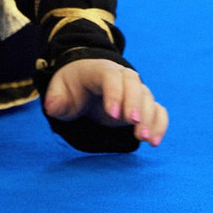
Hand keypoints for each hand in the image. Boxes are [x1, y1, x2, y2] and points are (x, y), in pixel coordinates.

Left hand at [42, 58, 167, 146]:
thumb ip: (56, 100)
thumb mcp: (59, 91)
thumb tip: (53, 106)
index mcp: (99, 70)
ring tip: (145, 139)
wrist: (86, 82)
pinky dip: (160, 124)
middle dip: (135, 103)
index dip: (114, 93)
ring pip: (147, 97)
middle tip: (134, 123)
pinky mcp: (142, 105)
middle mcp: (121, 77)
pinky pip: (157, 110)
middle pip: (133, 84)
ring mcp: (134, 90)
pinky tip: (155, 142)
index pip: (110, 77)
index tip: (113, 114)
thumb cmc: (72, 87)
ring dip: (149, 117)